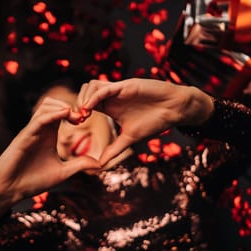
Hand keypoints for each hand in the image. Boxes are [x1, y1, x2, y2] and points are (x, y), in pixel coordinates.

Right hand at [0, 97, 99, 222]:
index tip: (86, 119)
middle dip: (70, 105)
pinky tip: (64, 115)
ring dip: (62, 107)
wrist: (10, 191)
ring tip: (76, 117)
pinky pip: (37, 120)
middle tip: (82, 117)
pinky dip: (52, 115)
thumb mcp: (62, 172)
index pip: (61, 112)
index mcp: (48, 134)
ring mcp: (31, 132)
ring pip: (45, 107)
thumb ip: (79, 165)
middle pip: (53, 104)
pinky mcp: (24, 137)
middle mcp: (40, 130)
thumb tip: (100, 164)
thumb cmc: (32, 180)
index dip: (75, 112)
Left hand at [78, 78, 213, 164]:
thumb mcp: (130, 138)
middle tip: (78, 118)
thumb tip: (100, 165)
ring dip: (83, 98)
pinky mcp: (126, 85)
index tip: (76, 125)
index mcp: (110, 107)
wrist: (174, 110)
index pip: (86, 104)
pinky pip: (105, 88)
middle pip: (84, 91)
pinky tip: (90, 108)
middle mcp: (112, 96)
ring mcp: (118, 89)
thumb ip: (115, 149)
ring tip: (84, 113)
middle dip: (77, 103)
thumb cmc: (155, 122)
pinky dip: (94, 96)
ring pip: (91, 85)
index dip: (78, 112)